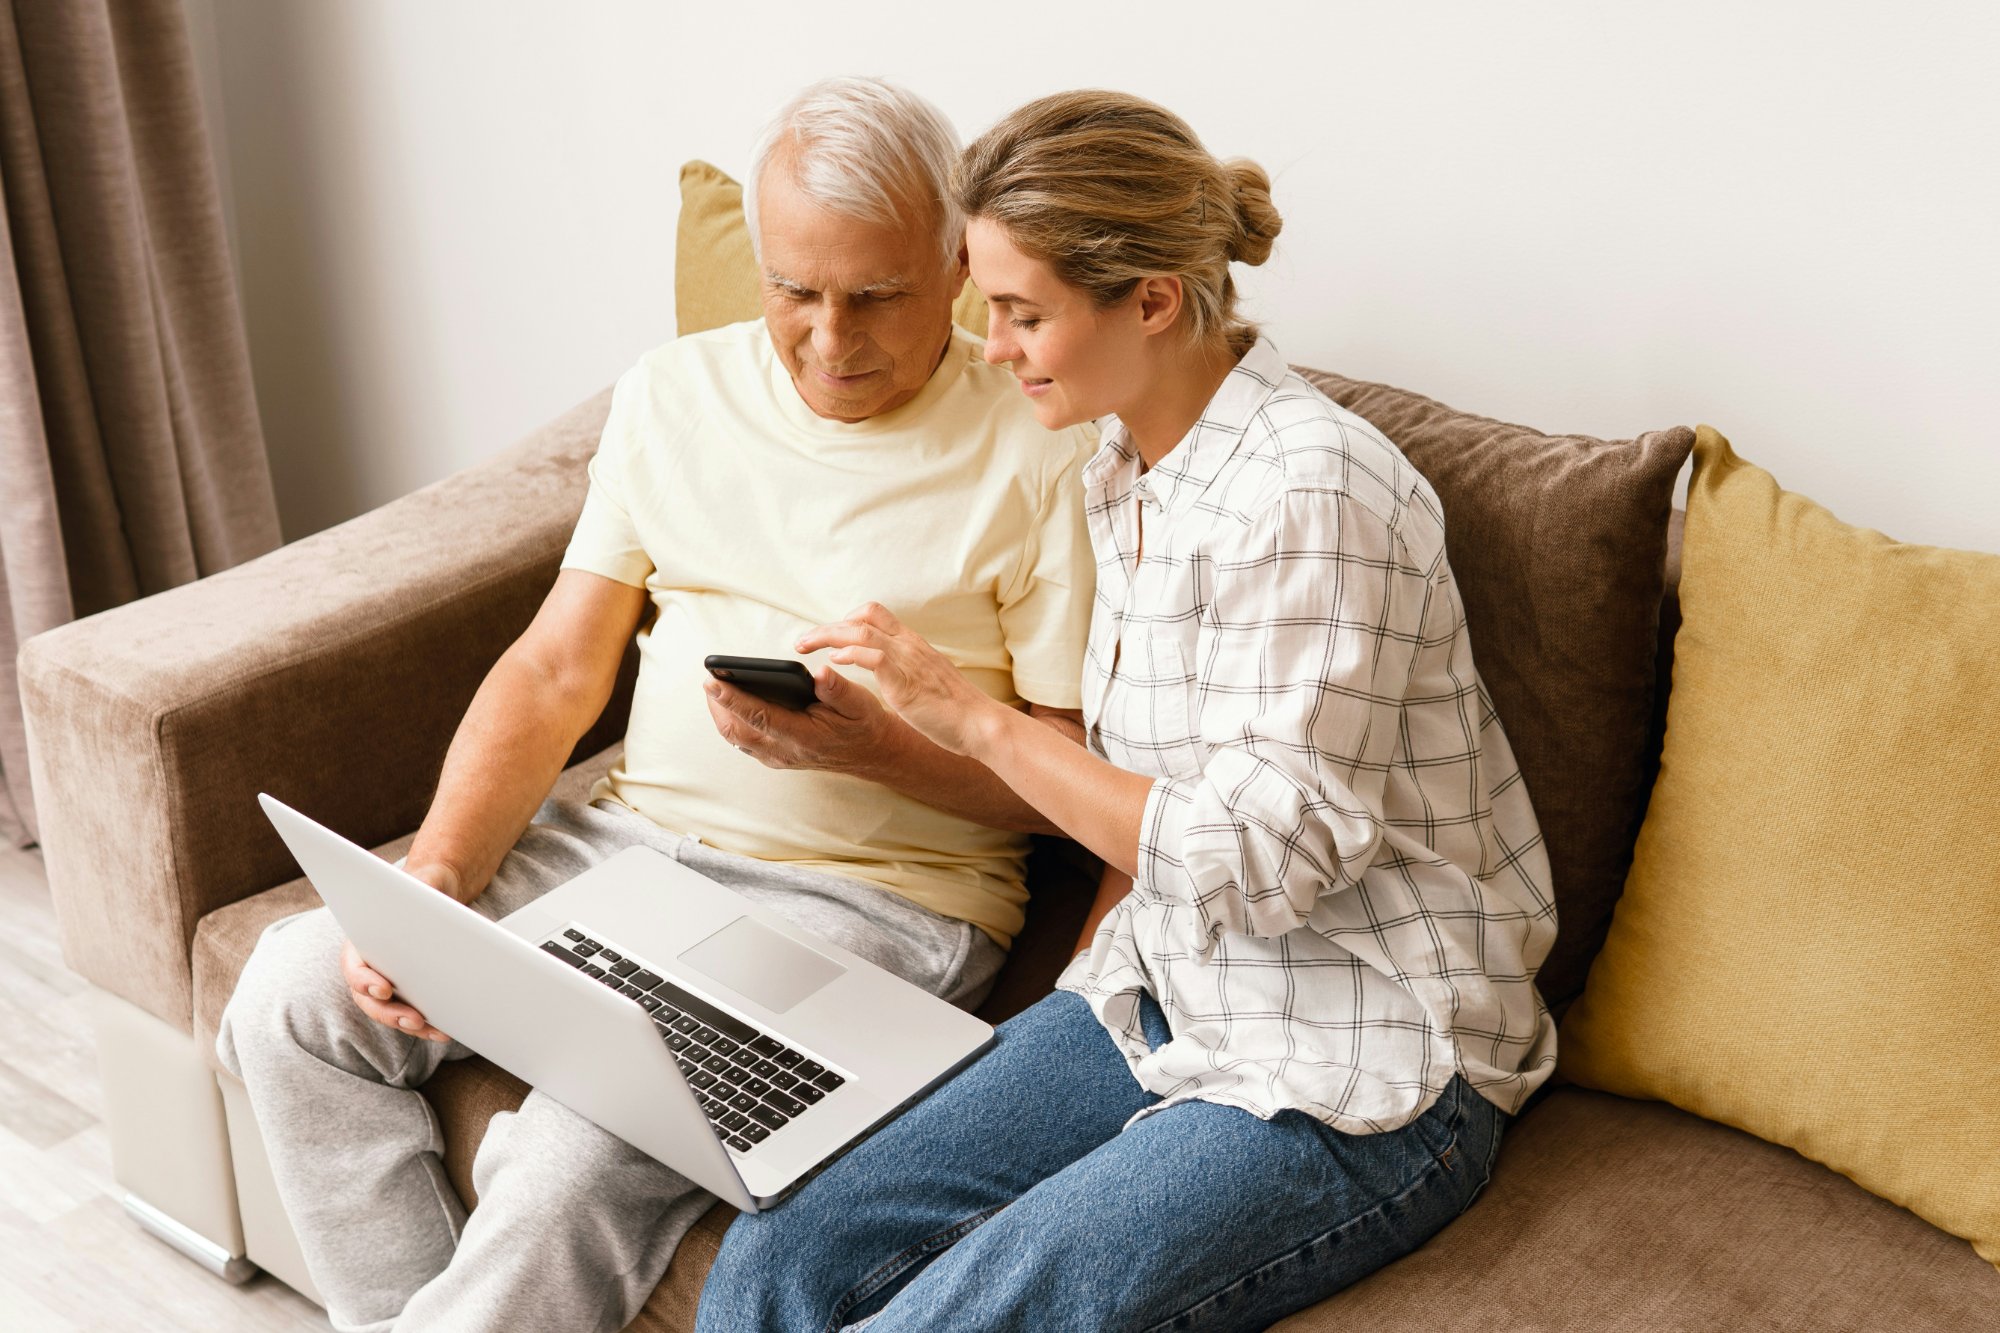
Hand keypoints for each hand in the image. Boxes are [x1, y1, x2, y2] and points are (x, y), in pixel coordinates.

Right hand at [339, 862, 458, 1042]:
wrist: (437, 894)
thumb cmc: (423, 887)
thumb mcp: (421, 882)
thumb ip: (419, 887)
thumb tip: (425, 896)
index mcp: (360, 944)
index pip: (354, 968)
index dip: (365, 981)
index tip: (383, 988)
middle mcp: (369, 968)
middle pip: (370, 1000)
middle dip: (390, 1013)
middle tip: (414, 1019)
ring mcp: (387, 984)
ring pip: (390, 1013)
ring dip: (409, 1025)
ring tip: (433, 1030)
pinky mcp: (407, 993)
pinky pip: (410, 1016)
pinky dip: (426, 1026)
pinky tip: (444, 1031)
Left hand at [704, 661, 897, 775]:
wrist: (872, 754)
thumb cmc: (863, 724)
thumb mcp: (860, 703)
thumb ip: (838, 689)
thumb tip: (819, 672)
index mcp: (805, 736)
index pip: (760, 716)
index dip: (733, 699)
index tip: (712, 681)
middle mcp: (786, 751)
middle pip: (738, 731)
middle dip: (718, 705)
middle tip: (709, 677)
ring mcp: (778, 757)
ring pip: (737, 738)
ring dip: (721, 714)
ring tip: (714, 686)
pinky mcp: (776, 757)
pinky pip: (744, 741)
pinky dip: (732, 721)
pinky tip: (730, 701)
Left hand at [795, 603, 1005, 756]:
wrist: (979, 723)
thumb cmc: (954, 709)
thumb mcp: (926, 679)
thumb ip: (905, 670)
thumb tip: (887, 671)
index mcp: (912, 644)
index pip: (875, 614)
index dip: (846, 619)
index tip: (828, 636)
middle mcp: (908, 645)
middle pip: (861, 617)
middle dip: (826, 627)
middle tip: (802, 641)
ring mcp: (907, 661)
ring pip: (860, 631)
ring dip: (827, 635)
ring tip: (804, 646)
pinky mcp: (905, 681)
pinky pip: (873, 656)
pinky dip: (850, 654)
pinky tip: (833, 662)